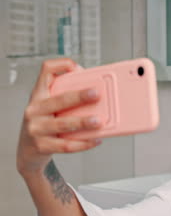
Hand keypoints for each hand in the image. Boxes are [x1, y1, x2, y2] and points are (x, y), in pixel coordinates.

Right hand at [17, 58, 102, 174]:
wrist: (28, 149)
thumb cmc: (44, 122)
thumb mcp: (49, 106)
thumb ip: (67, 97)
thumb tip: (97, 93)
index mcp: (39, 94)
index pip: (46, 71)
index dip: (61, 66)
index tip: (78, 68)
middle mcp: (35, 109)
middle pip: (59, 100)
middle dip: (79, 96)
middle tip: (97, 94)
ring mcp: (36, 128)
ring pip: (63, 124)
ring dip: (83, 122)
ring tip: (98, 121)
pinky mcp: (42, 146)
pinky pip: (66, 145)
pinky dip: (83, 143)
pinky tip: (95, 139)